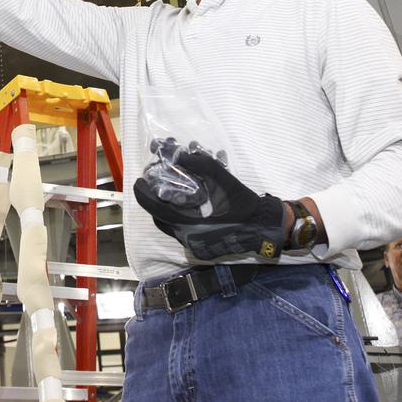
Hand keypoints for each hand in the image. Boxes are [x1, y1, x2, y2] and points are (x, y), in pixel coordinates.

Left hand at [133, 149, 288, 260]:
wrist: (264, 227)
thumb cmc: (243, 205)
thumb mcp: (223, 181)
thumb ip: (201, 166)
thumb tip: (181, 153)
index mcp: (188, 224)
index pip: (155, 207)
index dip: (143, 192)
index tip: (138, 179)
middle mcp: (186, 237)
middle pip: (159, 217)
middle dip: (154, 199)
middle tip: (155, 182)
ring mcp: (194, 245)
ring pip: (169, 225)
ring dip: (166, 208)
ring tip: (169, 191)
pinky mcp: (201, 248)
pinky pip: (181, 231)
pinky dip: (178, 217)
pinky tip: (187, 204)